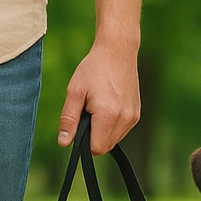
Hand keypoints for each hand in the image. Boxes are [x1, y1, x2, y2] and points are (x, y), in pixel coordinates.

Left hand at [58, 38, 140, 155]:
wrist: (117, 51)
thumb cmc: (94, 69)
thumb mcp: (75, 92)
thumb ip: (68, 120)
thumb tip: (64, 143)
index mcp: (108, 114)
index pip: (97, 148)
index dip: (84, 142)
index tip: (80, 126)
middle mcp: (125, 118)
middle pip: (106, 147)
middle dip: (93, 136)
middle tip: (88, 112)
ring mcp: (134, 117)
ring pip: (114, 140)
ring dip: (103, 131)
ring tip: (98, 107)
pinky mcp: (137, 114)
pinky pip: (121, 131)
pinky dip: (112, 125)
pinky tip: (107, 106)